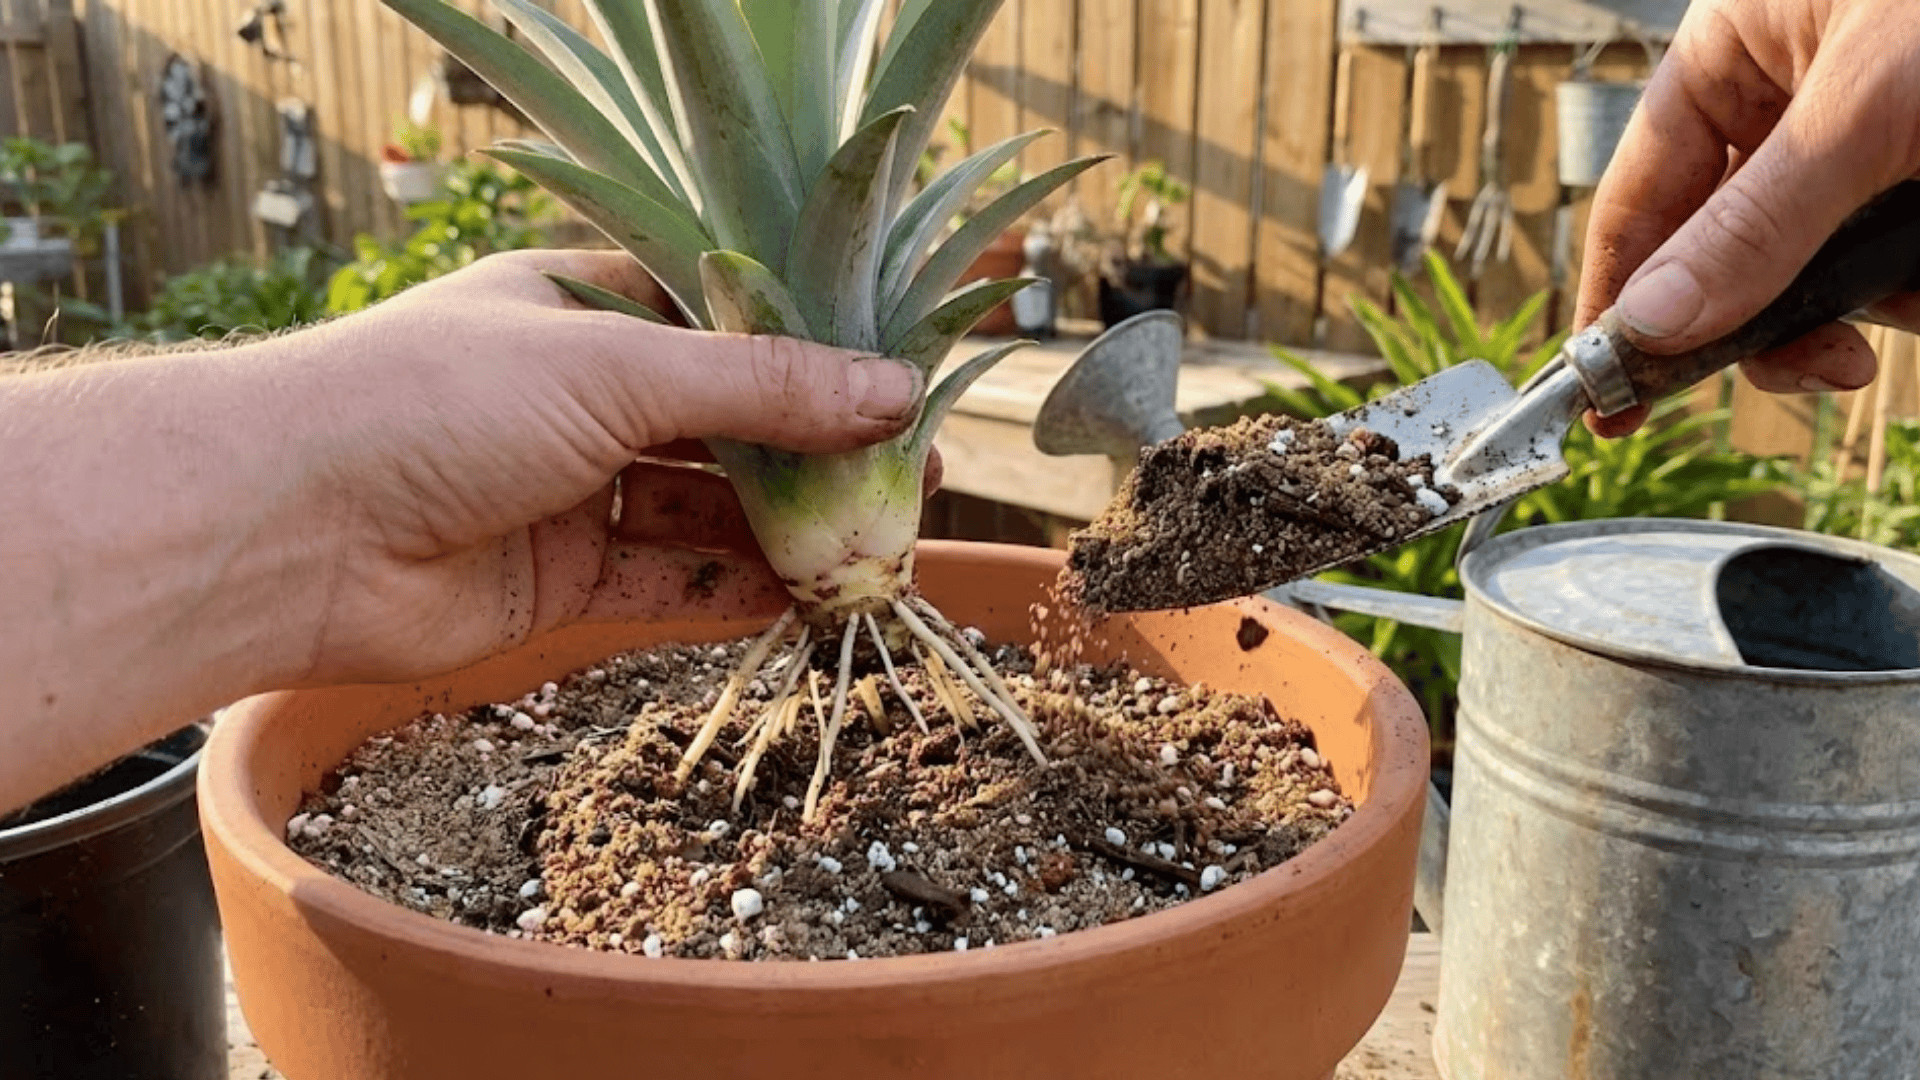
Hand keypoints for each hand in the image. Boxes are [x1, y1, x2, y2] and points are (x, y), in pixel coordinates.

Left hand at [294, 249, 926, 683]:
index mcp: (584, 308)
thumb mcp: (615, 367)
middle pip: (725, 426)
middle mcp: (580, 397)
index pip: (726, 322)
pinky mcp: (557, 583)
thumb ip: (759, 385)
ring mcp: (570, 492)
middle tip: (908, 482)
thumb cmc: (435, 402)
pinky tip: (802, 603)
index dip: (814, 353)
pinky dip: (731, 596)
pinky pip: (665, 587)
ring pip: (703, 513)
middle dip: (813, 456)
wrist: (287, 532)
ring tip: (875, 552)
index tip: (900, 382)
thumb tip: (892, 391)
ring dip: (784, 534)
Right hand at [1576, 0, 1919, 434]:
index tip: (1606, 397)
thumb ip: (1756, 227)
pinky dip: (1911, 289)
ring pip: (1809, 270)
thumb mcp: (1866, 110)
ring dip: (1858, 311)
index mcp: (1734, 55)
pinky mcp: (1915, 181)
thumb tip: (1654, 327)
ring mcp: (1860, 144)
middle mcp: (1785, 102)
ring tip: (1912, 305)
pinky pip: (1886, 264)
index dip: (1619, 301)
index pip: (1642, 199)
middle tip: (1819, 370)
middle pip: (1721, 253)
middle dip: (1766, 322)